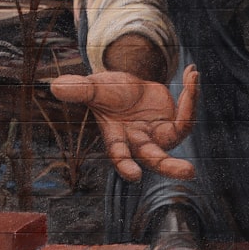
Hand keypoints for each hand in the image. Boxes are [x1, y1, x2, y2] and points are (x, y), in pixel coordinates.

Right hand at [50, 64, 198, 181]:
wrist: (124, 87)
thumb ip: (79, 90)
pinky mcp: (172, 122)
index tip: (134, 176)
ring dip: (190, 107)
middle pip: (157, 158)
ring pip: (179, 133)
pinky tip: (191, 73)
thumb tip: (56, 86)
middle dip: (171, 166)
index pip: (120, 154)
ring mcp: (159, 133)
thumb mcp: (92, 88)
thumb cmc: (105, 92)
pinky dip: (191, 93)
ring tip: (193, 80)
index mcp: (117, 137)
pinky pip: (187, 112)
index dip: (125, 166)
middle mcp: (140, 141)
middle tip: (189, 172)